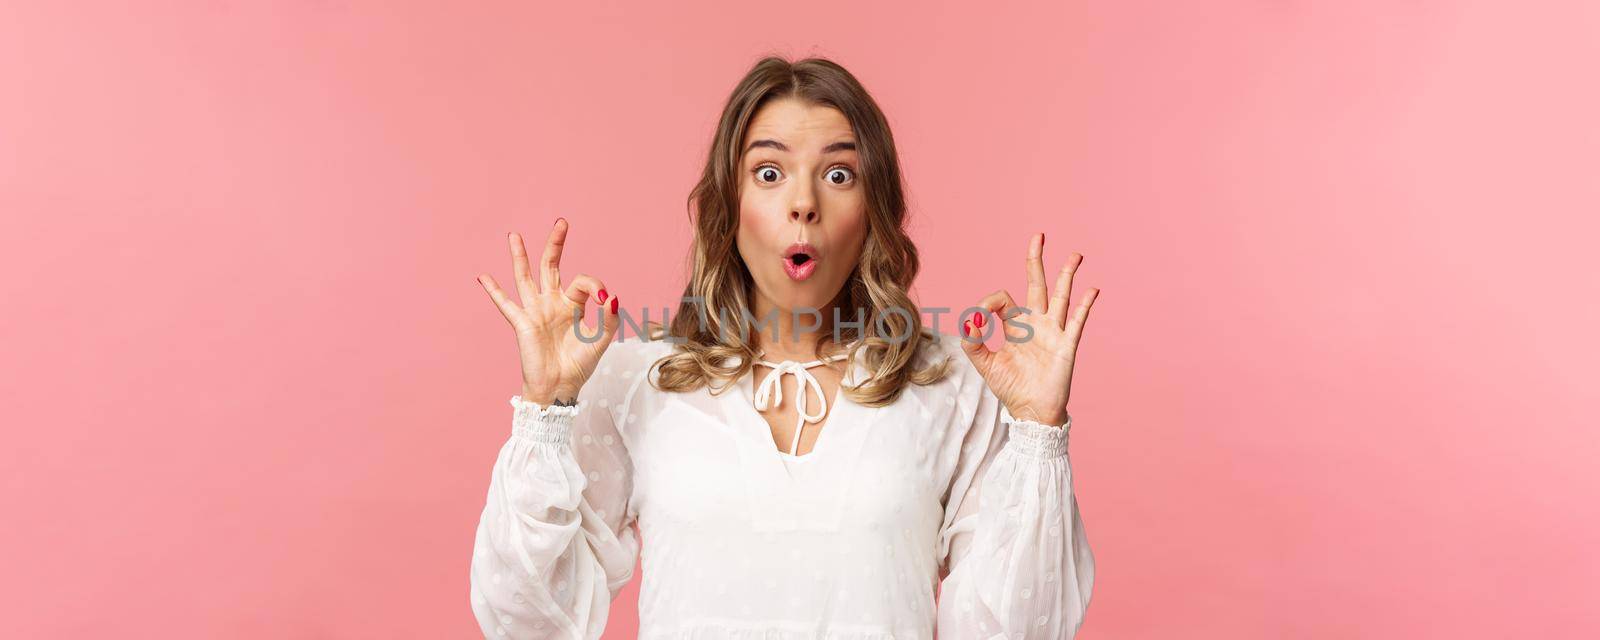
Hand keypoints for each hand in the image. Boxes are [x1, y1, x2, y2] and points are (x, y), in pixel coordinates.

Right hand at [476, 218, 620, 404]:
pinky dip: (494, 291)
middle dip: (556, 244)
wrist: (560, 389)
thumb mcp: (600, 341)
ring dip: (520, 256)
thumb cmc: (579, 366)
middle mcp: (552, 304)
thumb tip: (612, 296)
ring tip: (513, 235)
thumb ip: (608, 319)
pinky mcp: (522, 324)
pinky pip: (506, 304)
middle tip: (562, 222)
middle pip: (551, 267)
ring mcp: (535, 311)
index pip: (582, 282)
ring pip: (525, 278)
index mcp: (572, 306)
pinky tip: (483, 276)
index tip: (604, 299)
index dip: (595, 286)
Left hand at [960, 233, 1098, 426]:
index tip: (979, 318)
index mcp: (1014, 326)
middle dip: (1036, 260)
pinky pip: (1077, 321)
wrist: (1031, 411)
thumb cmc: (1010, 388)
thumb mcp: (984, 365)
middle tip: (1039, 235)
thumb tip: (970, 319)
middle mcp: (1035, 324)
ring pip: (1060, 296)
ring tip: (1075, 254)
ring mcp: (1053, 332)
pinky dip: (1084, 305)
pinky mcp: (1066, 345)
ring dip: (1067, 275)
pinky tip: (1092, 290)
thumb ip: (973, 343)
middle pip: (1036, 284)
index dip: (988, 302)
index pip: (1003, 299)